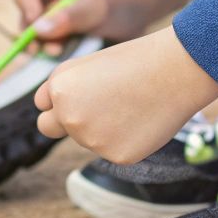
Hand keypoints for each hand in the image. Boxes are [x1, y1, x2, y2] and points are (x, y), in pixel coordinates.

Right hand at [12, 0, 149, 56]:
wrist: (139, 13)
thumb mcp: (101, 6)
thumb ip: (72, 15)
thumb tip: (37, 30)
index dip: (26, 8)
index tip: (38, 30)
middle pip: (25, 14)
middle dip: (35, 34)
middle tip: (54, 49)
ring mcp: (51, 12)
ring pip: (33, 33)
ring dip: (44, 45)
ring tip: (61, 52)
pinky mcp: (57, 30)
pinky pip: (45, 43)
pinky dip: (53, 50)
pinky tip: (67, 53)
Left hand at [32, 26, 217, 163]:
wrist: (175, 71)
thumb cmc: (134, 61)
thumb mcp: (86, 65)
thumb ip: (63, 88)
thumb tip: (48, 109)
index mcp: (59, 90)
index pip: (42, 107)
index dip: (60, 100)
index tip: (81, 93)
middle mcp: (70, 118)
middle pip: (51, 129)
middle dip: (65, 122)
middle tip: (96, 106)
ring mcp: (93, 141)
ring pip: (86, 139)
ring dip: (101, 127)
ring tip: (130, 104)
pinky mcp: (117, 156)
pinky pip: (112, 150)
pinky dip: (125, 139)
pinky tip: (142, 119)